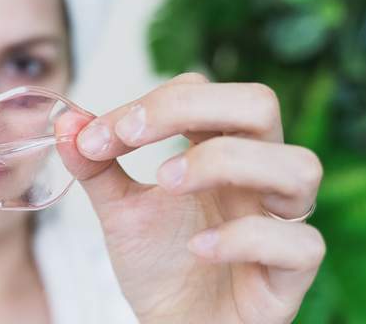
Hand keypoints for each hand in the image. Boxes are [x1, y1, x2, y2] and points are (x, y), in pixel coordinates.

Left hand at [57, 73, 324, 322]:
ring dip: (224, 161)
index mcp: (219, 149)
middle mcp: (257, 175)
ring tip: (165, 183)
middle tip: (131, 137)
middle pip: (259, 104)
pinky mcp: (291, 273)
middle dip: (190, 108)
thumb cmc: (158, 263)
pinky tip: (197, 247)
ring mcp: (282, 221)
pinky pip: (299, 243)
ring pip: (298, 166)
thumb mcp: (119, 209)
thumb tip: (65, 122)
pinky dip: (245, 237)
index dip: (150, 103)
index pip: (202, 92)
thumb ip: (95, 166)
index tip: (96, 136)